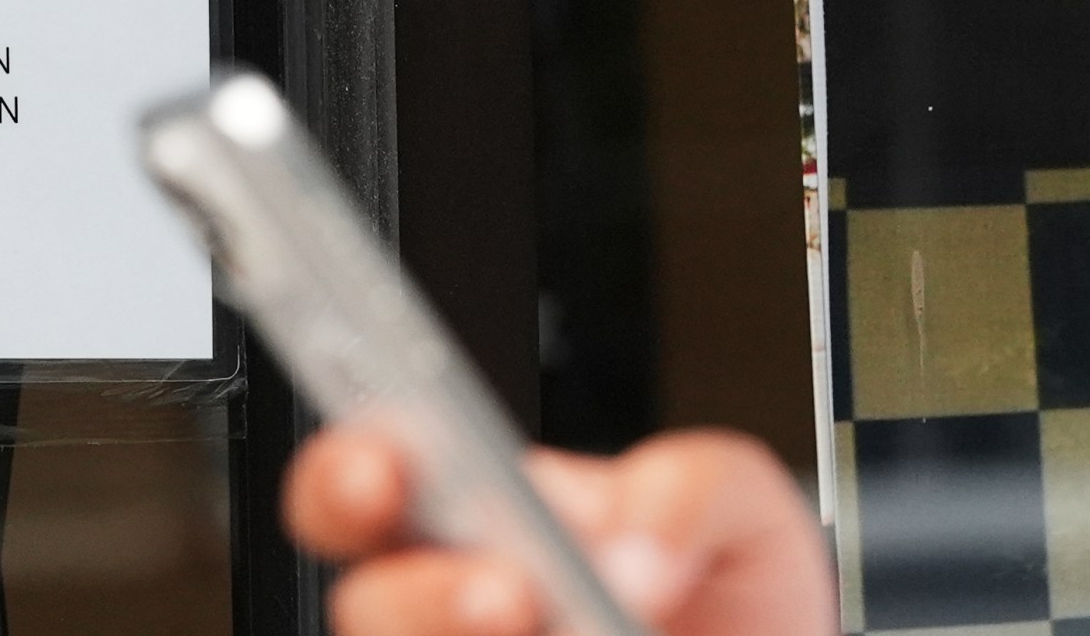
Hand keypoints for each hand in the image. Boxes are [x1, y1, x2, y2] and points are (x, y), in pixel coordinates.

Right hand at [285, 426, 837, 635]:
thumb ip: (690, 489)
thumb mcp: (740, 505)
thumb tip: (631, 550)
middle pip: (369, 605)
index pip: (368, 475)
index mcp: (480, 510)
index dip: (349, 470)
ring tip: (571, 634)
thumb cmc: (728, 591)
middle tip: (507, 593)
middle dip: (418, 598)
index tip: (382, 469)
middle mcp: (454, 606)